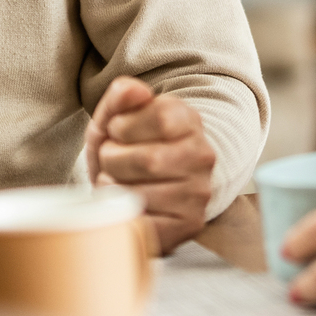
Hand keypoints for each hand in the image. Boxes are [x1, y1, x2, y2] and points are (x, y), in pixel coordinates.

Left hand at [86, 78, 215, 253]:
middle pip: (147, 160)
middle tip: (113, 160)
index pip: (161, 117)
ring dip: (113, 188)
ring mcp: (199, 194)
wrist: (139, 183)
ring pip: (140, 193)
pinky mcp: (188, 224)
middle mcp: (203, 157)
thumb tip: (134, 91)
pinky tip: (127, 204)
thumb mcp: (116, 117)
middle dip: (112, 160)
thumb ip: (121, 97)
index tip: (118, 131)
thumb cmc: (126, 148)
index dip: (124, 126)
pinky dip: (122, 215)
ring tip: (120, 181)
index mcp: (189, 121)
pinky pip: (142, 222)